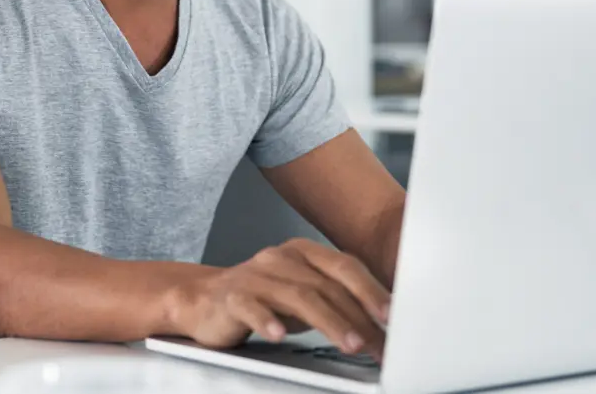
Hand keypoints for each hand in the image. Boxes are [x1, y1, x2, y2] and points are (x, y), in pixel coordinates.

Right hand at [164, 238, 389, 360]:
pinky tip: (280, 335)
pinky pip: (252, 307)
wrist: (202, 300)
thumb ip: (334, 301)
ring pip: (297, 296)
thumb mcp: (301, 296)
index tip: (393, 316)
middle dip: (357, 316)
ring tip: (350, 344)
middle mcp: (280, 258)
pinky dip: (267, 321)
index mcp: (302, 252)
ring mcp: (255, 275)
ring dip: (329, 322)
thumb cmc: (262, 300)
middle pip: (325, 284)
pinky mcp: (231, 297)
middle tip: (378, 343)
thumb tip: (381, 326)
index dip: (370, 290)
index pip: (344, 266)